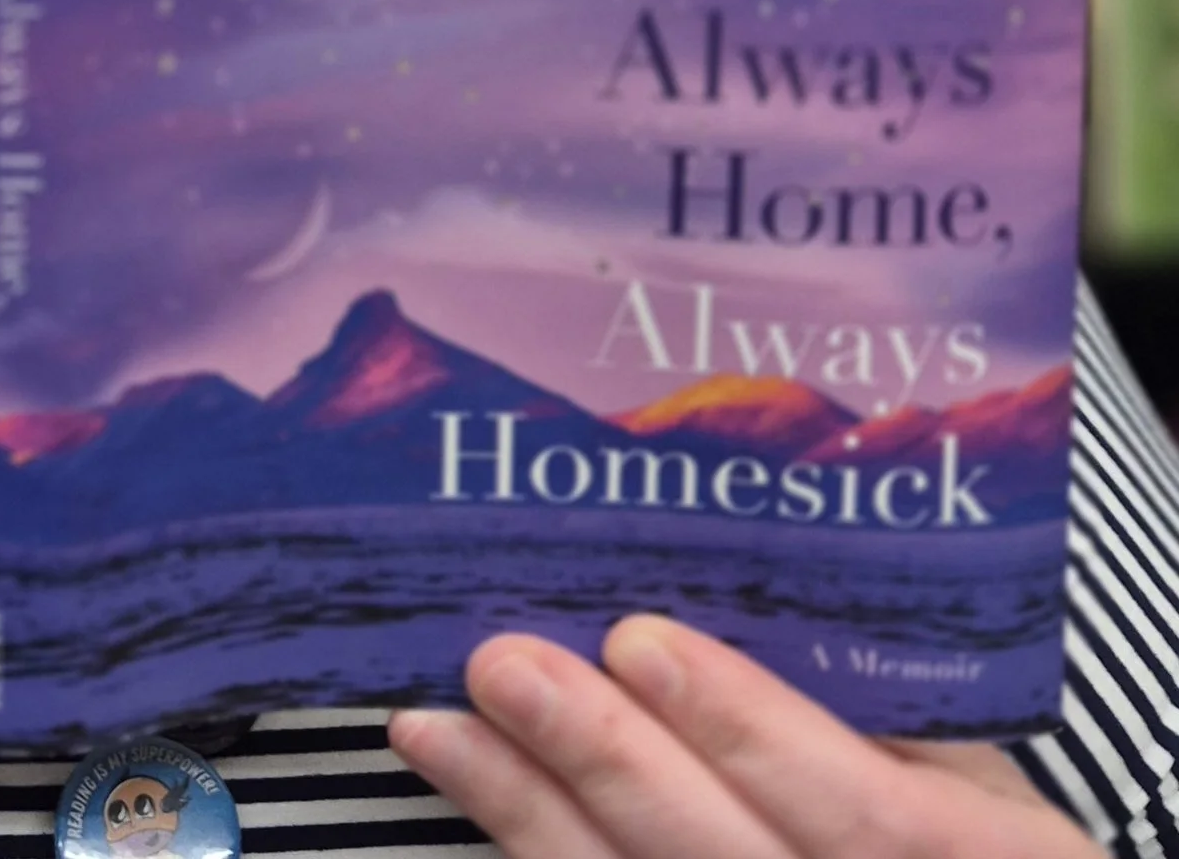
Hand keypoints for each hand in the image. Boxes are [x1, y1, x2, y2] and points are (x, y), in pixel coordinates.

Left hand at [386, 615, 1096, 858]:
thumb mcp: (957, 759)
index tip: (641, 641)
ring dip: (527, 808)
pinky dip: (525, 842)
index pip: (870, 814)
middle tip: (504, 662)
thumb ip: (863, 692)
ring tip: (435, 719)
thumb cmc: (948, 815)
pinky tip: (457, 773)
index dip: (756, 734)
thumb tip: (710, 562)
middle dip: (610, 762)